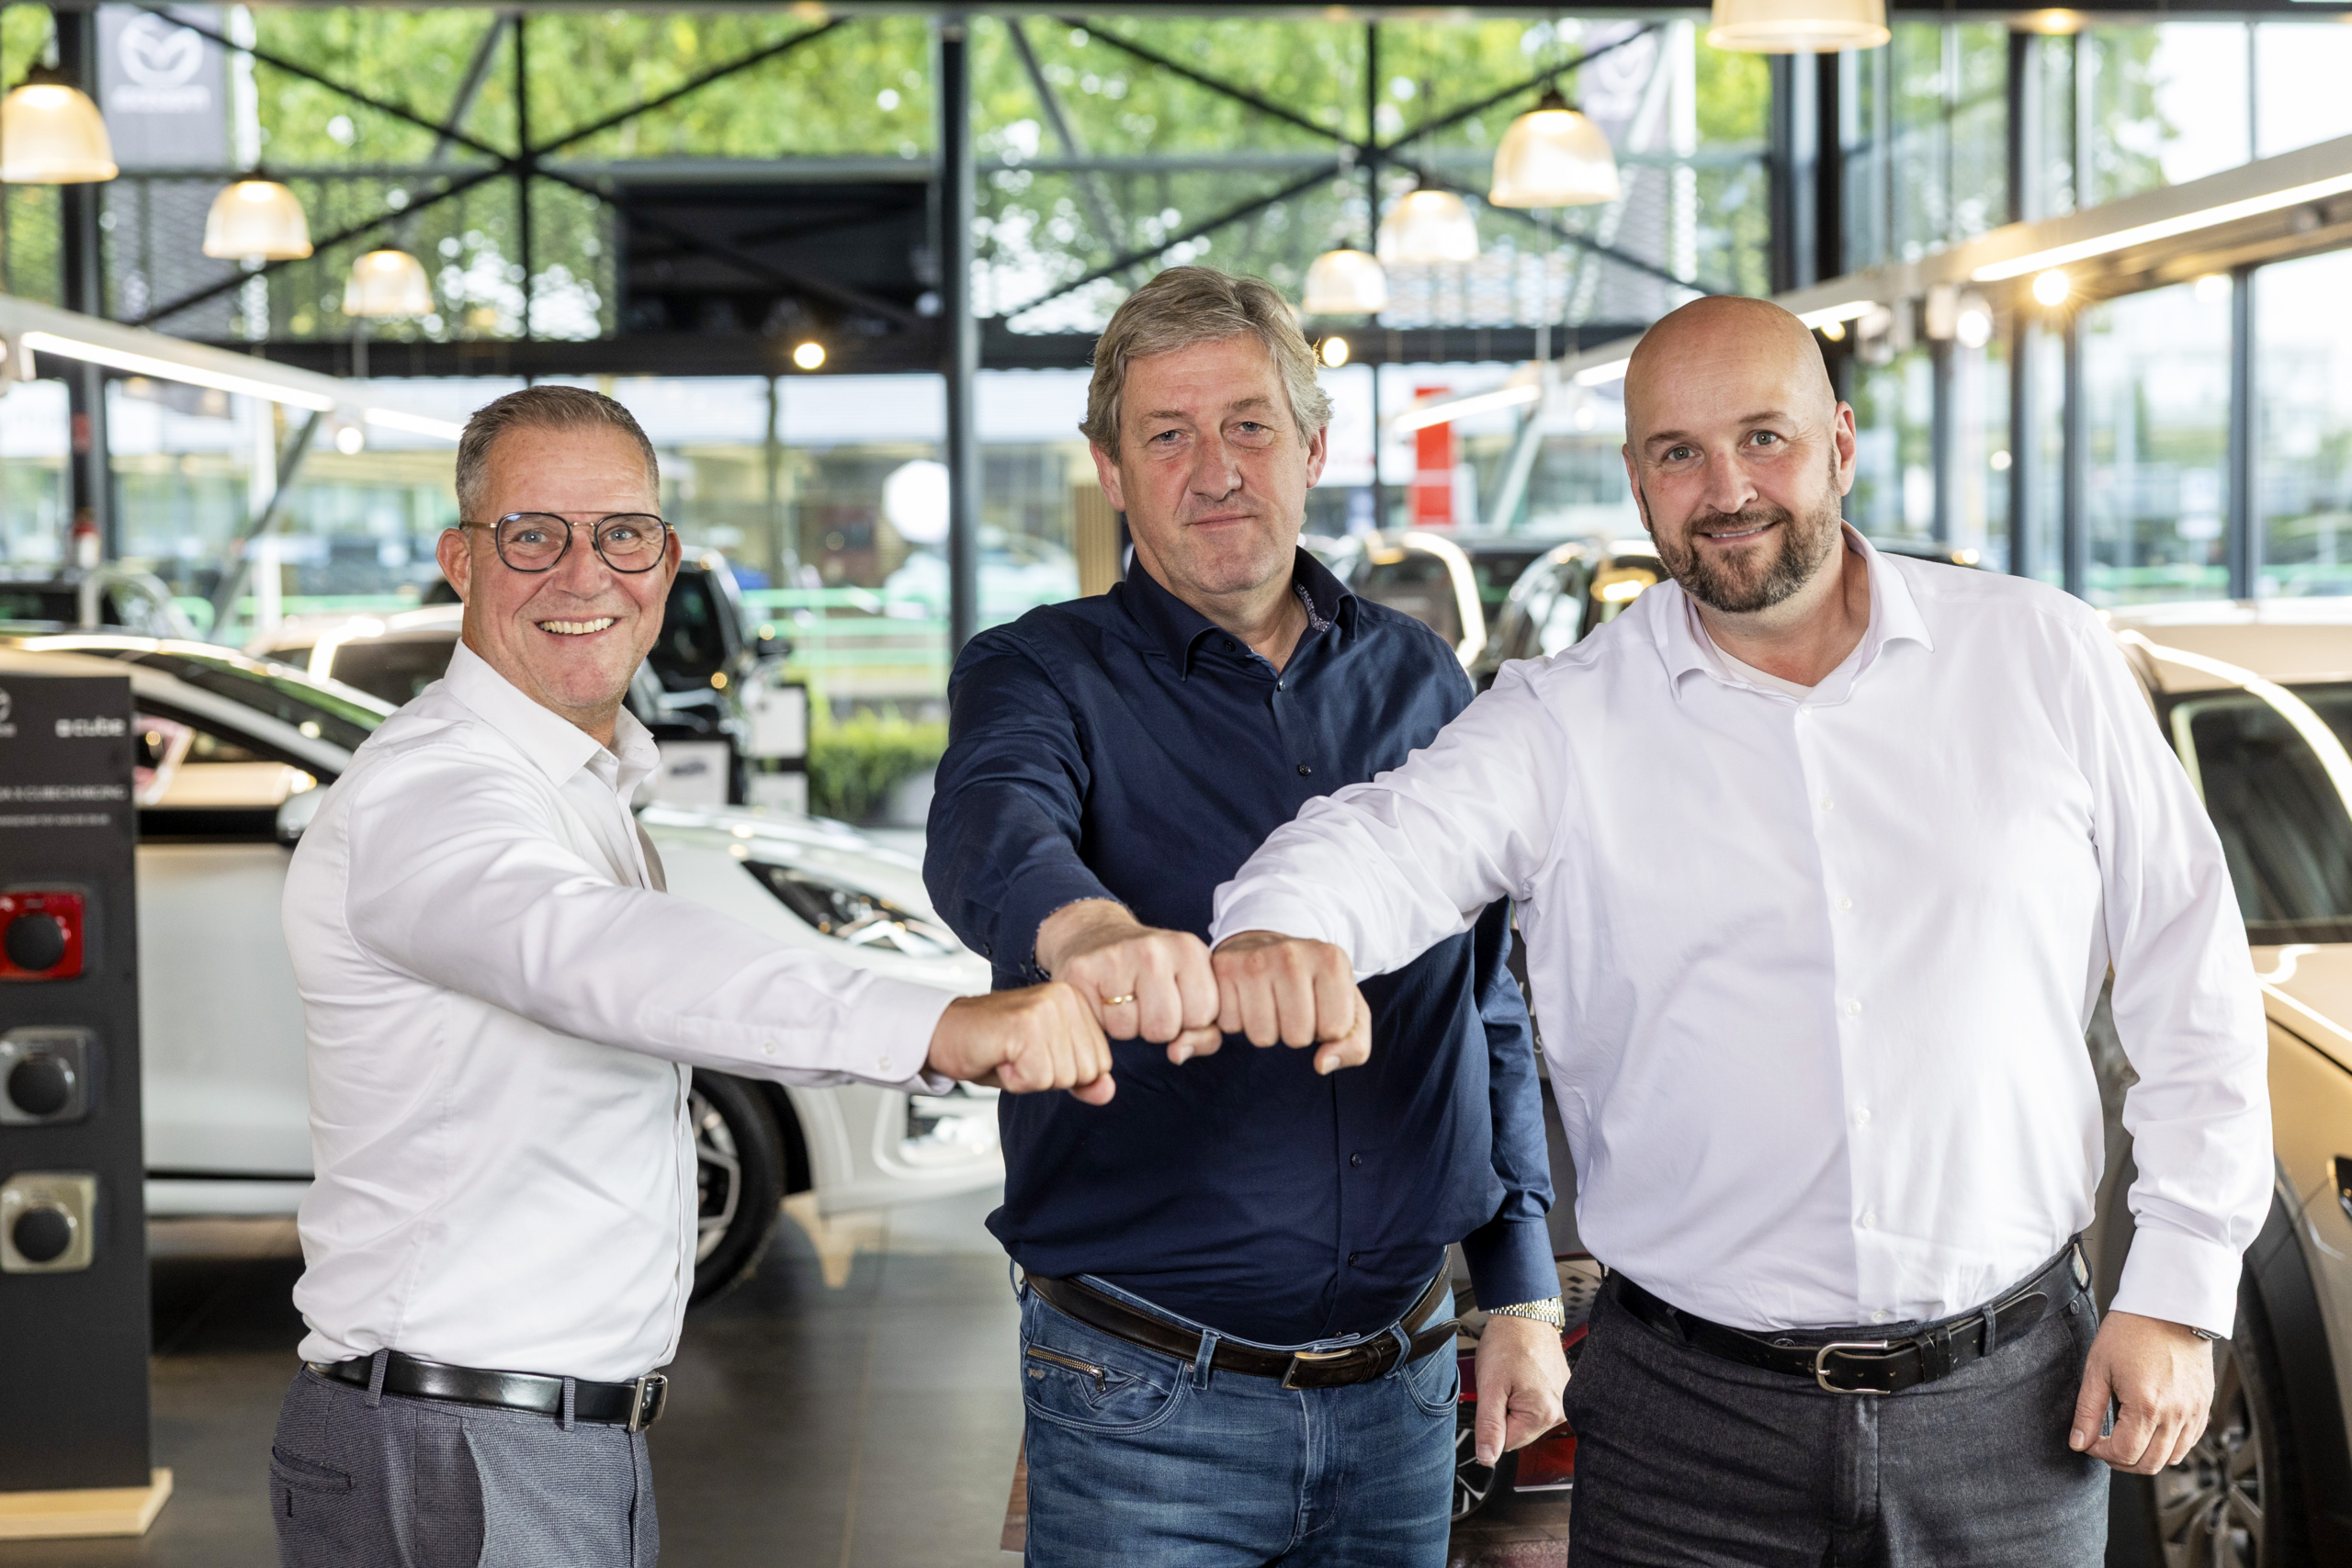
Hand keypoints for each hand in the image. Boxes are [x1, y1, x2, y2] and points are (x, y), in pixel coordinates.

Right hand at [924, 983, 1114, 1104]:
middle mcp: (1065, 998)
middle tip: (1017, 1055)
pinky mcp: (1025, 1024)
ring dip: (1029, 1078)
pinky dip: (1014, 1079)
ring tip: (1007, 1054)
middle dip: (1048, 1077)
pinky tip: (999, 1056)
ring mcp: (1046, 1008)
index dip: (1062, 1072)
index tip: (1033, 1054)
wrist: (942, 1033)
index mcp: (1075, 1001)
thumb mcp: (1044, 1065)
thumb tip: (1107, 1091)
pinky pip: (1037, 1078)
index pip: (1101, 1063)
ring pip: (1062, 1077)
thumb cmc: (991, 1046)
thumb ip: (1081, 1078)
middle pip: (1086, 1072)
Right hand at [1036, 900, 1220, 1063]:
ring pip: (1129, 1030)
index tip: (1175, 999)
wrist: (1097, 935)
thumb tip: (1177, 1054)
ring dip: (1127, 1026)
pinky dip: (1101, 1021)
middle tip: (1145, 1001)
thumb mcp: (1191, 993)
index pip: (1203, 1016)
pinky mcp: (1082, 969)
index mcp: (1190, 949)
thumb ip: (1206, 1034)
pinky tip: (1102, 997)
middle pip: (1164, 1028)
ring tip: (1123, 998)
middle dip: (1156, 1027)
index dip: (1188, 1019)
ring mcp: (1116, 956)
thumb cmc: (1153, 975)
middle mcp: (1154, 948)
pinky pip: (1100, 1025)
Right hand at [1208, 931, 1371, 1074]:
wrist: (1266, 944)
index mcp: (1332, 960)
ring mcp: (1255, 960)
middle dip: (1296, 1032)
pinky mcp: (1224, 968)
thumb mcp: (1347, 1007)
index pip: (1335, 1031)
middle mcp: (1293, 955)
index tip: (1319, 1006)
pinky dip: (1238, 1020)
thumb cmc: (1312, 984)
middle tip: (1290, 1004)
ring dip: (1266, 1030)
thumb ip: (1354, 1045)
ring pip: (1262, 1037)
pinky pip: (1230, 1026)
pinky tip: (1246, 998)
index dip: (1327, 1029)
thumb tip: (1322, 1065)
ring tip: (1269, 1001)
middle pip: (1297, 1037)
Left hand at [1472, 1313, 1568, 1466]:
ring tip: (1512, 1378)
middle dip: (1504, 1413)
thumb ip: (1489, 1426)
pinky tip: (1523, 1376)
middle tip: (1502, 1385)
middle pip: (1519, 1433)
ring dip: (1514, 1405)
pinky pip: (1537, 1406)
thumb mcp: (1490, 1386)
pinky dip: (1525, 1395)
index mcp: (1544, 1414)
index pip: (1507, 1444)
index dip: (1493, 1422)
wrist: (1524, 1313)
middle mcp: (1561, 1411)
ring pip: (1526, 1420)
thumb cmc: (1508, 1342)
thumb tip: (1487, 1458)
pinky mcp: (1563, 1391)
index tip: (1494, 1397)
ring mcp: (1564, 1401)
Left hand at [2070, 1309, 2215, 1472]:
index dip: (2101, 1454)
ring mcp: (2194, 1412)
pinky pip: (2189, 1442)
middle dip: (2122, 1461)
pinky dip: (2169, 1445)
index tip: (2089, 1442)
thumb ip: (2088, 1411)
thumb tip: (2078, 1442)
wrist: (2169, 1309)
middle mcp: (2176, 1414)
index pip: (2125, 1454)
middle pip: (2150, 1464)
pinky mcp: (2204, 1406)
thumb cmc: (2132, 1331)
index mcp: (2147, 1405)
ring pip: (2172, 1458)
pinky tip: (2150, 1430)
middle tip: (2104, 1445)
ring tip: (2127, 1438)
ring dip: (2147, 1457)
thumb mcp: (2098, 1368)